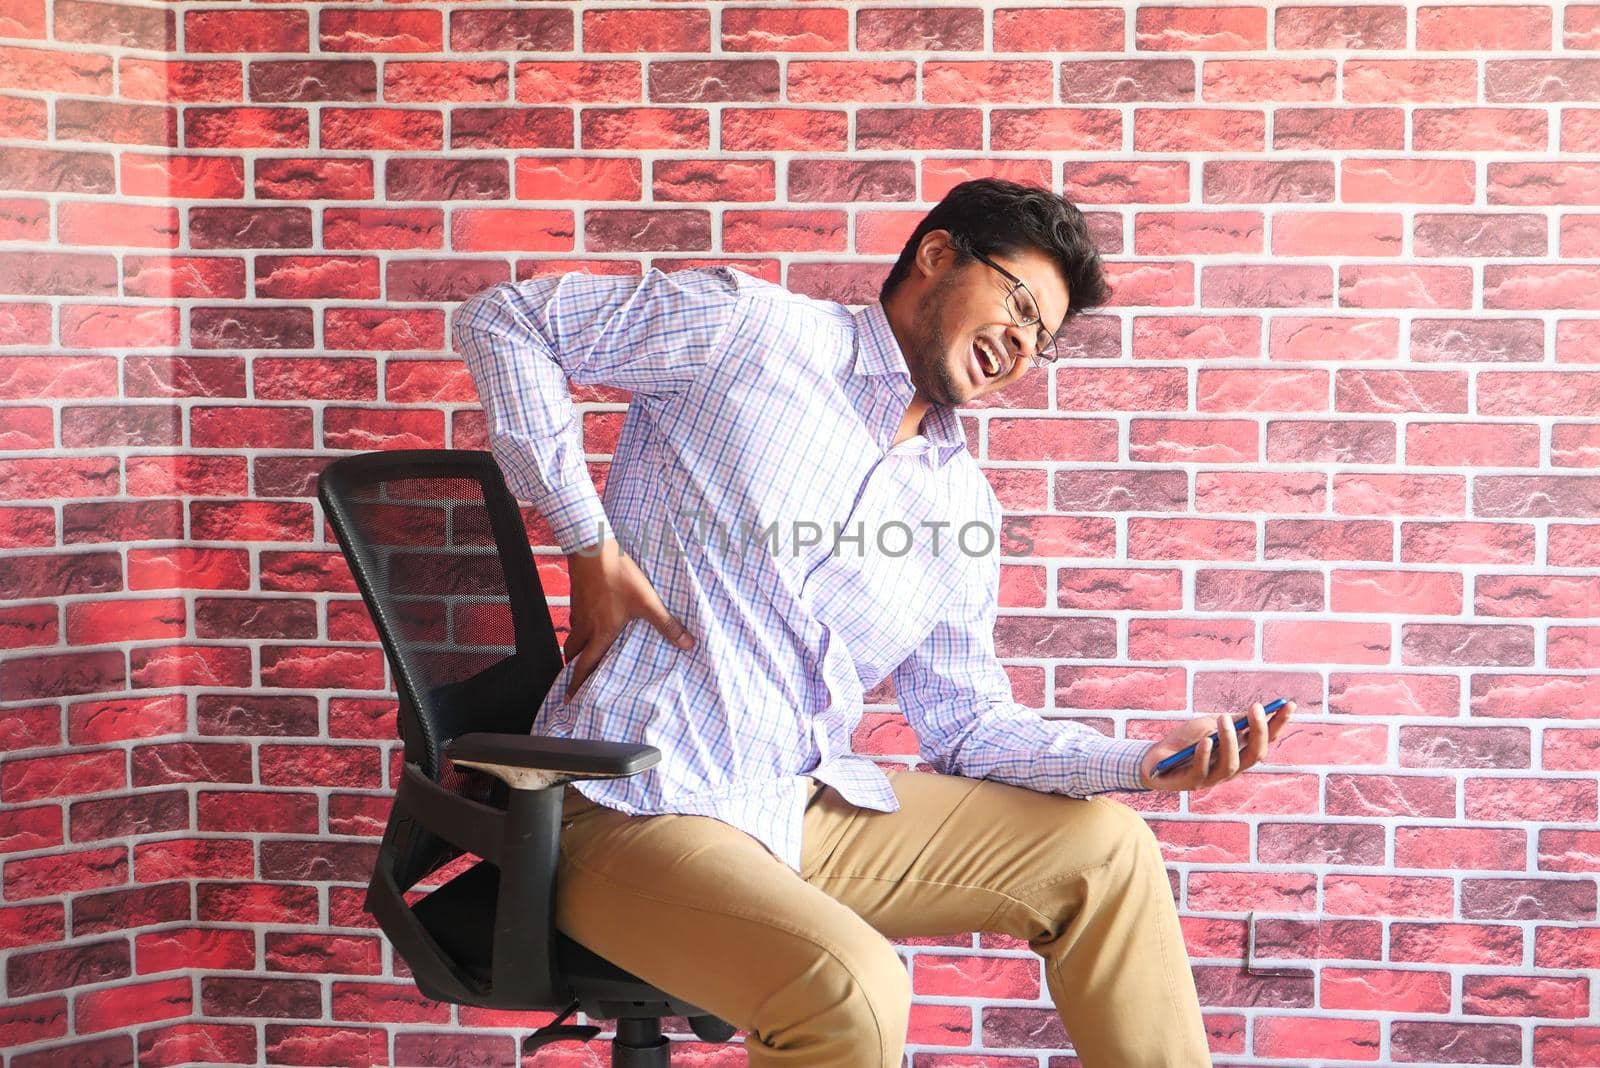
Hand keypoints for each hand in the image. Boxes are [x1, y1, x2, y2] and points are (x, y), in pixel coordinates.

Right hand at [563, 537, 693, 701]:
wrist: (593, 550)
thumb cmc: (619, 577)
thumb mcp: (648, 602)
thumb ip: (667, 625)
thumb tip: (688, 644)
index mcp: (600, 633)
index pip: (585, 666)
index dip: (577, 684)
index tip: (569, 698)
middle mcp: (585, 626)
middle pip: (573, 653)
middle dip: (574, 667)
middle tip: (576, 676)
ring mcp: (578, 611)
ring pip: (572, 636)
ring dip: (576, 647)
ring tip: (583, 652)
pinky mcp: (577, 597)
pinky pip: (575, 620)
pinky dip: (580, 628)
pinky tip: (591, 622)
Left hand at [1138, 701, 1293, 791]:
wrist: (1153, 756)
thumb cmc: (1184, 741)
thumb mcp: (1209, 725)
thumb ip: (1232, 722)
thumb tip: (1258, 710)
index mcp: (1239, 754)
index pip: (1265, 741)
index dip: (1278, 725)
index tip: (1289, 705)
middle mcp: (1231, 769)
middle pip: (1255, 755)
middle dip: (1259, 731)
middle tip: (1256, 707)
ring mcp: (1212, 778)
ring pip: (1231, 764)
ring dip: (1230, 740)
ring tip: (1223, 719)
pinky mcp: (1191, 783)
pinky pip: (1202, 771)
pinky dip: (1204, 755)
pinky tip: (1205, 741)